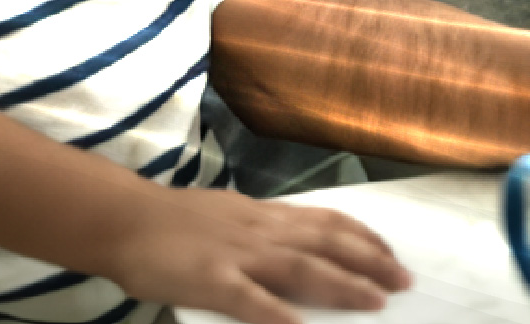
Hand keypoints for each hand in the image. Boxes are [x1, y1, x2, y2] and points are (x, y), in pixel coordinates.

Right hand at [106, 188, 410, 323]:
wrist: (124, 219)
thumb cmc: (173, 222)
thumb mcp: (228, 216)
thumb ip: (263, 231)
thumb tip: (298, 245)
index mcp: (264, 217)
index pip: (327, 221)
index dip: (365, 237)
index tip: (392, 252)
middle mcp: (260, 231)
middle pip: (327, 244)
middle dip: (371, 262)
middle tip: (405, 280)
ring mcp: (237, 255)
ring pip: (301, 268)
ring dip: (343, 284)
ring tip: (376, 301)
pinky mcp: (211, 280)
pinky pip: (250, 300)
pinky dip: (277, 314)